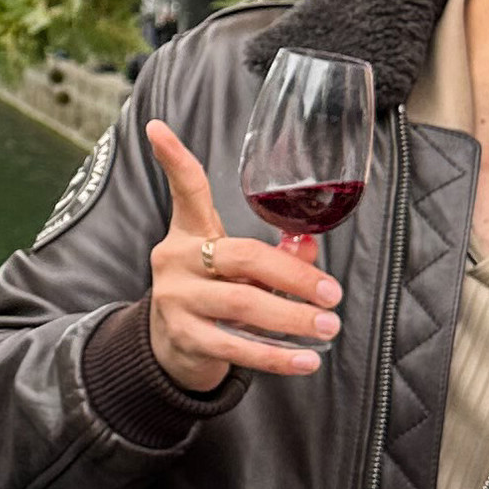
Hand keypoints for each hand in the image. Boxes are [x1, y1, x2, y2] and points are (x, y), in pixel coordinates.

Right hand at [145, 127, 341, 390]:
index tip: (156, 128)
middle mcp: (176, 260)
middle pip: (242, 257)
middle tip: (332, 294)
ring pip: (242, 303)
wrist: (170, 350)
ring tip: (327, 325)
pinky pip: (236, 346)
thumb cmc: (212, 296)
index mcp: (190, 233)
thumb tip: (310, 251)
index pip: (185, 191)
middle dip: (294, 275)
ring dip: (293, 317)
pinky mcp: (184, 336)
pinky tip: (305, 360)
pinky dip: (277, 356)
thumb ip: (274, 257)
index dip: (173, 159)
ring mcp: (176, 298)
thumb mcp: (237, 271)